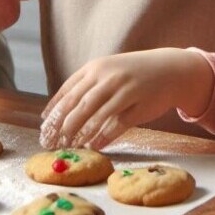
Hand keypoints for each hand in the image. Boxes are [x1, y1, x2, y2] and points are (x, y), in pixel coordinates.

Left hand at [39, 49, 213, 150]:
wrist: (170, 69)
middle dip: (62, 126)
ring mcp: (125, 91)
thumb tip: (56, 110)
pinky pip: (118, 124)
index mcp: (96, 68)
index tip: (44, 127)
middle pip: (78, 105)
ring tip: (70, 146)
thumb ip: (85, 86)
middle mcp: (108, 77)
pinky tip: (94, 146)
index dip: (54, 111)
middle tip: (52, 142)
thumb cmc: (133, 74)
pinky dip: (104, 136)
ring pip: (96, 115)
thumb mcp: (107, 71)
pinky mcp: (140, 105)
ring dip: (80, 134)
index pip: (68, 91)